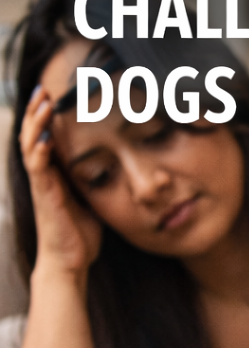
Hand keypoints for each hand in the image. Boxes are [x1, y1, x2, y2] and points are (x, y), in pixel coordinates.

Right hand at [19, 85, 102, 277]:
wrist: (72, 260)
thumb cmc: (82, 233)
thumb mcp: (92, 200)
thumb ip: (96, 181)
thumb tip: (119, 167)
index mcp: (54, 174)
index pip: (46, 137)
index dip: (48, 116)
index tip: (55, 94)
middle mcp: (44, 175)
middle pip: (34, 135)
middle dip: (37, 111)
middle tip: (43, 88)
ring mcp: (42, 185)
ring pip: (31, 146)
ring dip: (36, 123)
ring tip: (42, 102)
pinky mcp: (44, 196)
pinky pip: (38, 169)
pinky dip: (40, 152)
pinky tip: (45, 137)